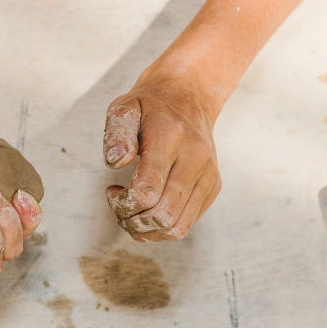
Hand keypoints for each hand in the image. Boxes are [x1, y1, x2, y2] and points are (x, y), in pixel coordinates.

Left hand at [103, 71, 221, 241]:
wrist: (189, 96)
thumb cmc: (149, 106)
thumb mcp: (125, 108)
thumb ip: (116, 134)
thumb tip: (114, 161)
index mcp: (172, 137)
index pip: (147, 191)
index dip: (122, 204)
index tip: (112, 191)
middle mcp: (196, 157)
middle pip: (162, 214)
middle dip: (132, 222)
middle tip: (119, 208)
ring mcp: (209, 174)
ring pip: (177, 227)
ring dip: (147, 231)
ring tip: (132, 215)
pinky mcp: (214, 186)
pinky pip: (187, 224)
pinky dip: (162, 227)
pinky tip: (150, 208)